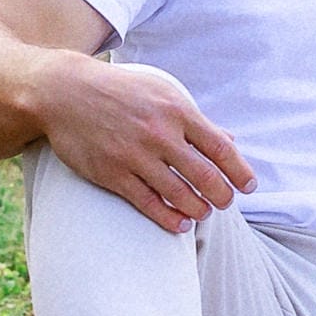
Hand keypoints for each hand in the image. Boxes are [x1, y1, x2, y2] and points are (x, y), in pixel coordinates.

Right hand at [35, 55, 255, 236]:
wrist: (66, 93)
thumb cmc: (122, 91)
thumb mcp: (163, 92)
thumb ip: (196, 119)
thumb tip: (229, 140)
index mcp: (178, 111)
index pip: (220, 148)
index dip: (239, 171)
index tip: (249, 186)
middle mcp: (160, 134)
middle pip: (204, 175)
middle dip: (222, 194)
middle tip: (226, 202)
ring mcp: (135, 156)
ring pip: (178, 192)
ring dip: (199, 208)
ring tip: (206, 213)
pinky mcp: (111, 173)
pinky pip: (147, 202)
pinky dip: (169, 217)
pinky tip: (181, 224)